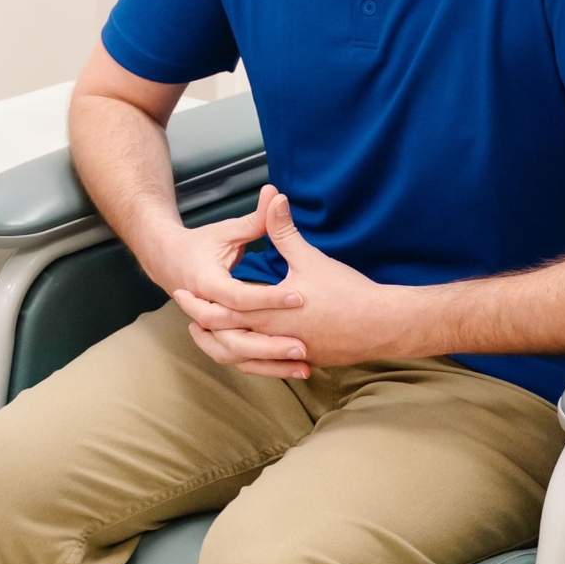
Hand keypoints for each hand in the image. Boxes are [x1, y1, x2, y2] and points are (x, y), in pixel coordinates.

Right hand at [141, 185, 309, 375]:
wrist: (166, 261)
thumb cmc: (200, 245)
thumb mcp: (227, 231)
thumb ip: (256, 219)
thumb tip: (276, 193)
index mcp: (205, 282)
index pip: (238, 296)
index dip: (269, 298)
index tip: (301, 296)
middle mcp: (203, 310)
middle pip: (233, 336)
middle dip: (269, 343)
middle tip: (303, 344)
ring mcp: (207, 328)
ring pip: (235, 355)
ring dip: (269, 363)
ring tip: (304, 363)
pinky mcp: (216, 338)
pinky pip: (238, 360)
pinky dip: (264, 368)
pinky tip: (294, 370)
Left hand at [171, 189, 415, 377]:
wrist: (383, 325)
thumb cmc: (347, 293)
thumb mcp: (309, 259)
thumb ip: (283, 230)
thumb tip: (273, 196)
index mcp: (270, 314)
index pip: (223, 312)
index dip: (199, 302)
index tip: (181, 291)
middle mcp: (275, 340)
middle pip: (227, 338)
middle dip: (205, 326)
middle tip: (188, 315)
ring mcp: (289, 355)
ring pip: (245, 359)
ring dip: (223, 347)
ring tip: (209, 335)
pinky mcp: (305, 361)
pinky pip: (268, 367)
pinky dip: (251, 359)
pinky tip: (249, 349)